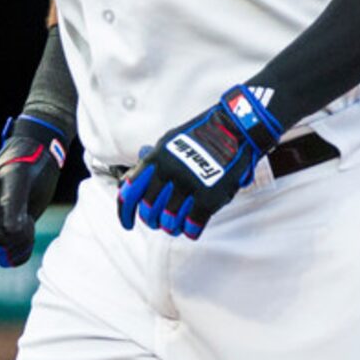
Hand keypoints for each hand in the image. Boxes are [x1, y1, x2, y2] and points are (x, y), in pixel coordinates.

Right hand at [0, 116, 67, 267]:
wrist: (41, 152)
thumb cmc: (26, 161)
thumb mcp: (17, 178)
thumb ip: (11, 204)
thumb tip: (9, 233)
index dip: (5, 236)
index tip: (23, 221)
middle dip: (13, 240)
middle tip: (28, 222)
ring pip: (2, 251)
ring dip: (20, 245)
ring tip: (29, 223)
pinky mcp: (7, 226)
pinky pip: (11, 249)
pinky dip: (23, 247)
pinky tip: (30, 230)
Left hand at [117, 86, 281, 239]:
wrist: (234, 129)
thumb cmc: (201, 136)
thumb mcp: (168, 143)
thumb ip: (148, 164)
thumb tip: (126, 185)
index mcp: (155, 159)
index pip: (129, 192)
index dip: (124, 212)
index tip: (127, 224)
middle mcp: (169, 172)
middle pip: (149, 211)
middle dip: (152, 221)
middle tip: (158, 222)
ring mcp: (189, 185)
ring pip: (169, 222)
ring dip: (171, 227)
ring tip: (176, 225)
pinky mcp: (208, 197)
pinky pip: (192, 225)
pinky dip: (190, 231)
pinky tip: (192, 229)